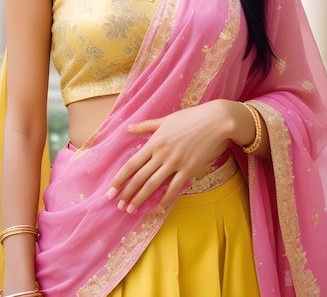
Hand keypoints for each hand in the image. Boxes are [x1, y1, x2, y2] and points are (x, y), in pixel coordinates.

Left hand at [106, 100, 231, 212]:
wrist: (215, 121)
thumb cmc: (190, 118)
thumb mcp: (166, 120)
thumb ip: (145, 126)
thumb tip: (127, 129)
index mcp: (154, 141)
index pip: (132, 164)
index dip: (120, 178)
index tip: (111, 190)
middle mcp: (162, 154)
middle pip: (139, 177)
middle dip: (127, 192)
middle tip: (118, 205)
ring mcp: (175, 162)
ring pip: (153, 185)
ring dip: (140, 198)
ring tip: (131, 209)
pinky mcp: (189, 169)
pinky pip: (173, 189)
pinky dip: (164, 200)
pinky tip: (156, 209)